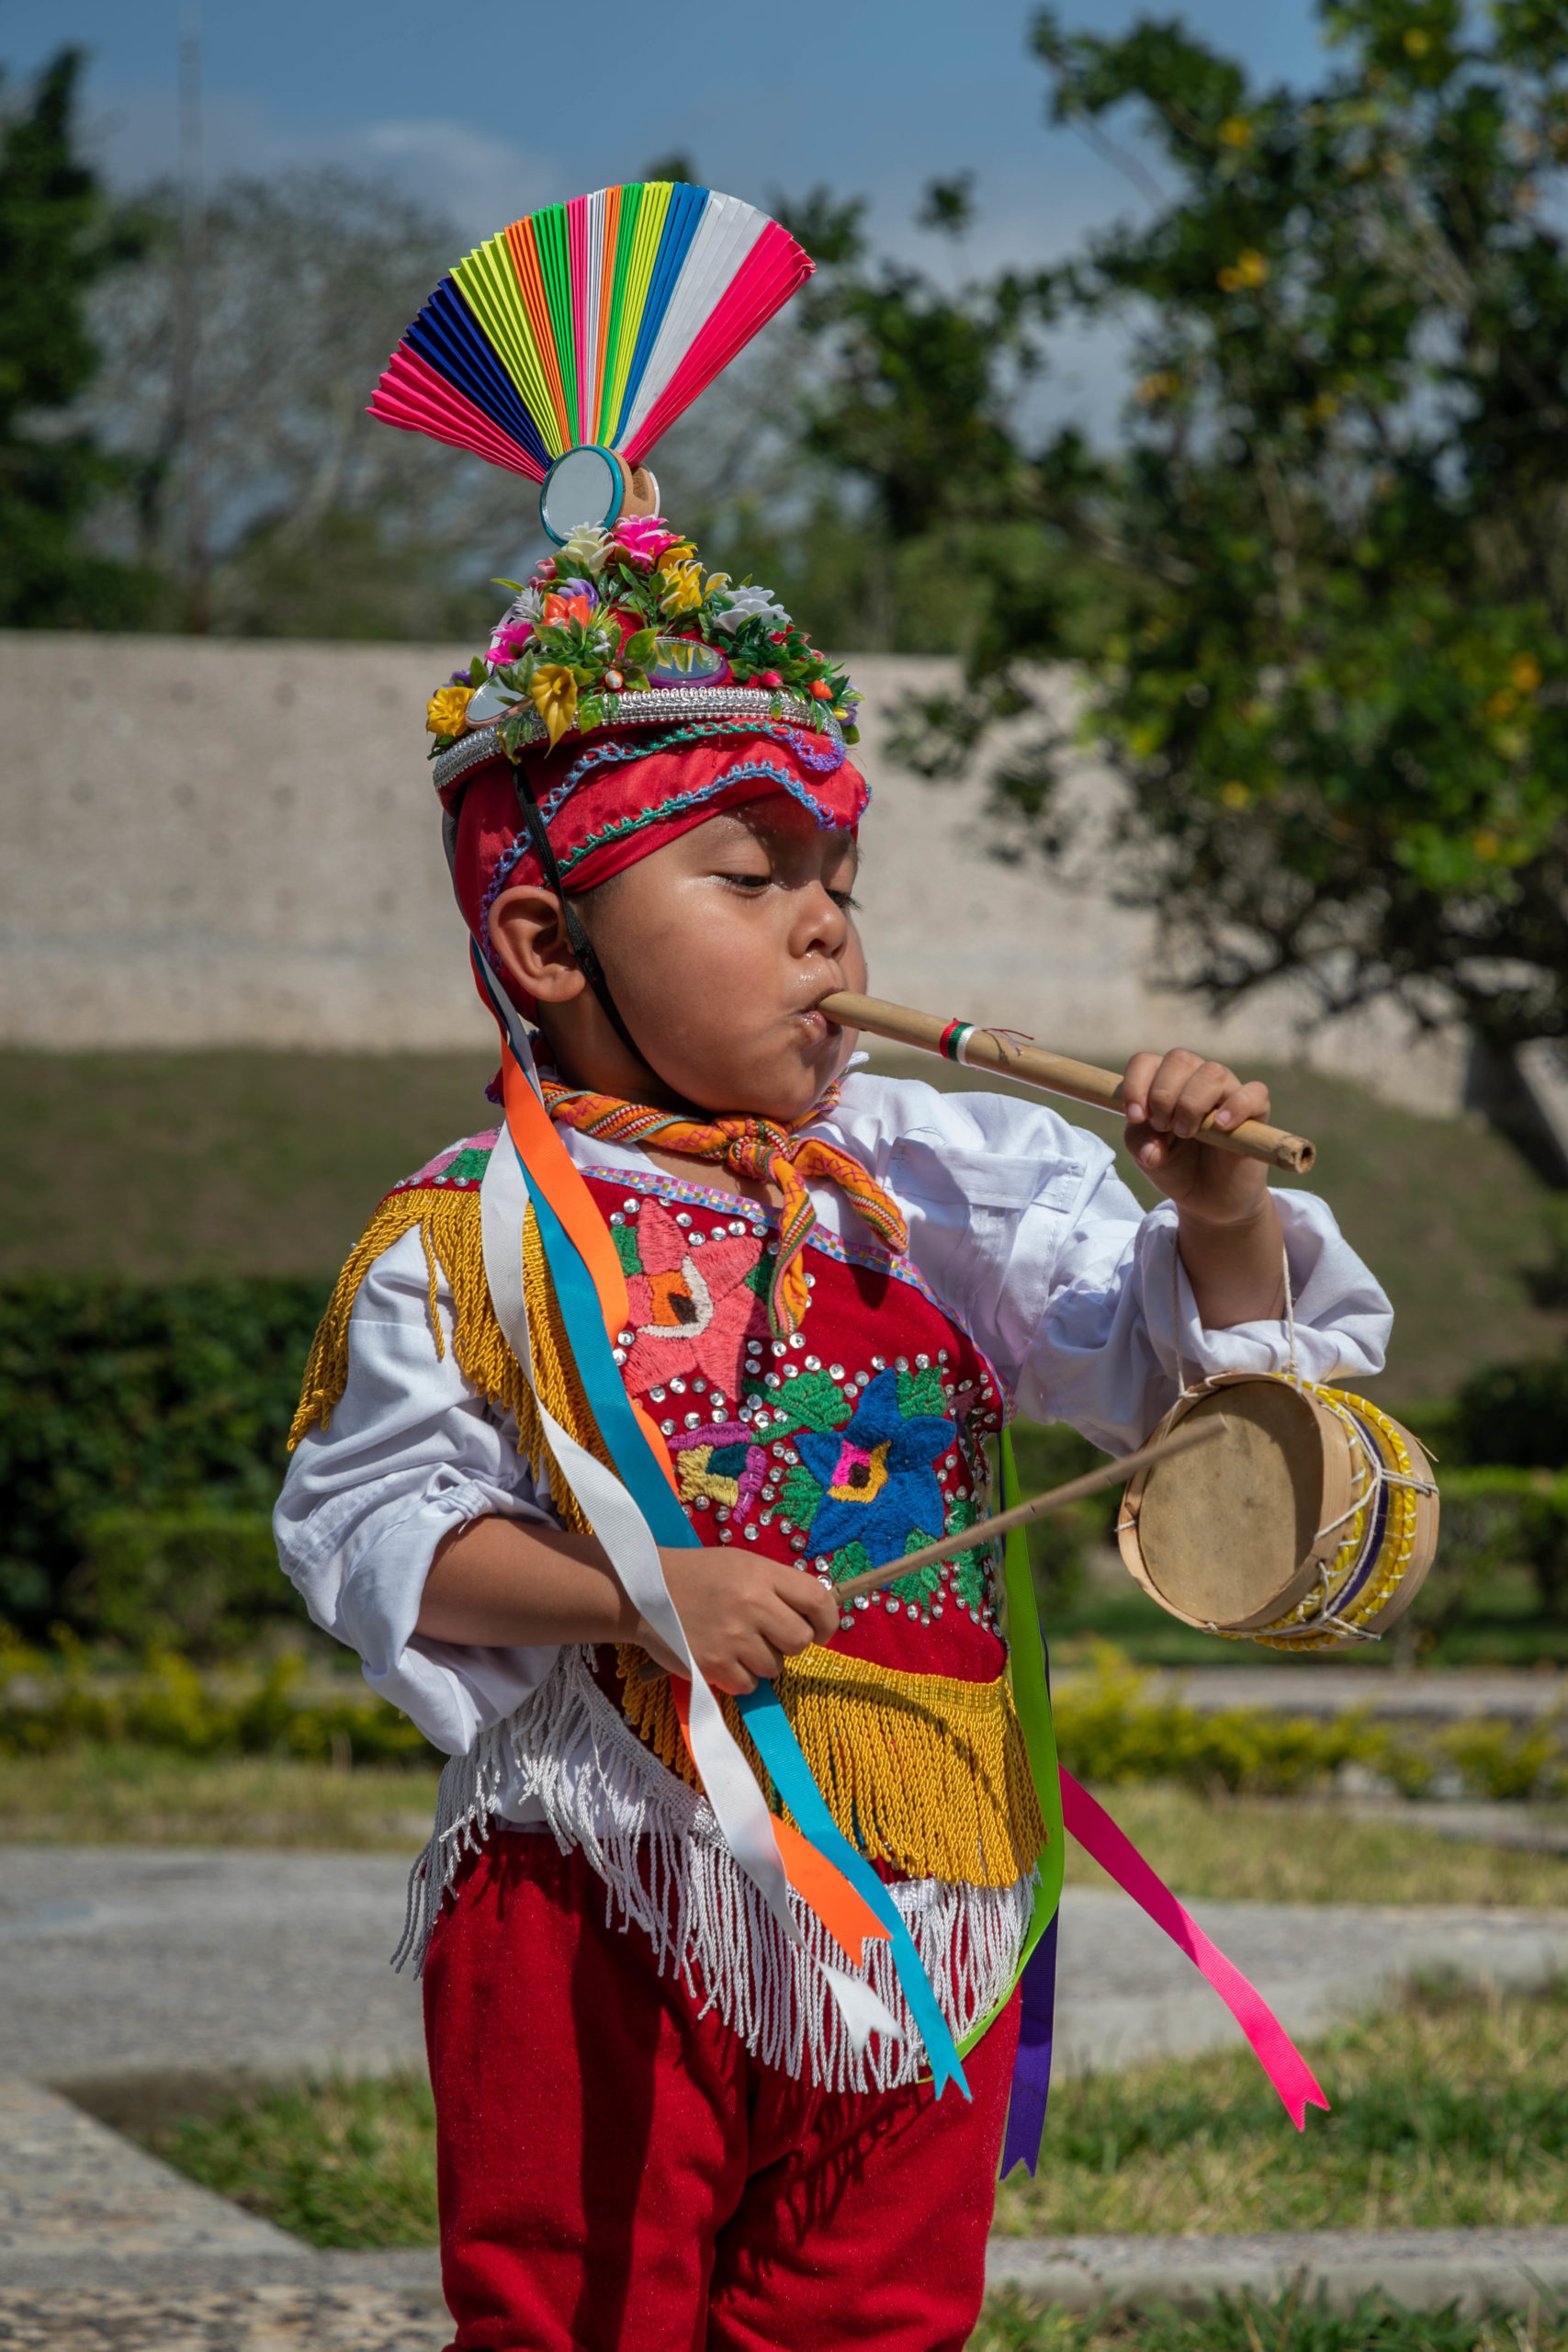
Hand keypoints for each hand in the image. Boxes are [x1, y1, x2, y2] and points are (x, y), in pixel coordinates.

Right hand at [636, 1547, 839, 1695]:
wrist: (643, 1591)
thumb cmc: (699, 1575)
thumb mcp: (743, 1565)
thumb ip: (778, 1587)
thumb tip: (815, 1615)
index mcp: (762, 1574)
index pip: (818, 1600)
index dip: (827, 1621)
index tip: (820, 1630)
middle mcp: (751, 1604)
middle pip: (801, 1641)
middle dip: (789, 1643)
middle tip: (768, 1635)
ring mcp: (732, 1637)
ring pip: (775, 1667)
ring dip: (761, 1661)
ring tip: (737, 1643)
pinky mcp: (713, 1665)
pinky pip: (749, 1685)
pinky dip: (740, 1677)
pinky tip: (723, 1658)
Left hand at [1121, 1048, 1271, 1226]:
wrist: (1208, 1199)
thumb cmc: (1176, 1167)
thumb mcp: (1147, 1157)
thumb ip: (1140, 1143)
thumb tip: (1153, 1149)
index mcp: (1165, 1083)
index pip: (1146, 1062)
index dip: (1136, 1084)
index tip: (1134, 1117)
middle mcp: (1196, 1080)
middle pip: (1179, 1059)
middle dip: (1163, 1094)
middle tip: (1162, 1126)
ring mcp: (1227, 1093)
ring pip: (1213, 1072)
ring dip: (1192, 1102)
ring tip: (1186, 1133)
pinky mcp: (1256, 1112)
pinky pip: (1255, 1093)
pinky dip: (1236, 1106)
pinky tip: (1220, 1127)